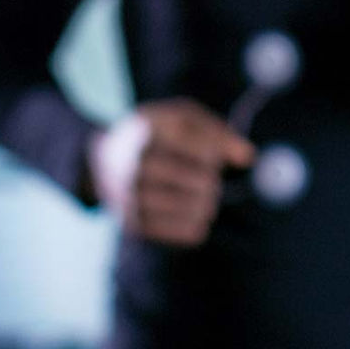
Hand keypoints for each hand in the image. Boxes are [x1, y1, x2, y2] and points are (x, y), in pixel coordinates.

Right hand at [87, 98, 255, 246]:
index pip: (206, 149)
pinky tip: (192, 211)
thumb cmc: (155, 134)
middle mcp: (137, 163)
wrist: (102, 161)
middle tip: (205, 179)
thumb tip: (247, 157)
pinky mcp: (135, 224)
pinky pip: (187, 232)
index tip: (211, 154)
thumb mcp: (182, 117)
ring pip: (197, 209)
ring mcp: (132, 196)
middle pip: (203, 182)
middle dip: (212, 180)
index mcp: (150, 130)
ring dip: (207, 203)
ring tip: (201, 196)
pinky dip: (198, 223)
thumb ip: (217, 131)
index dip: (218, 153)